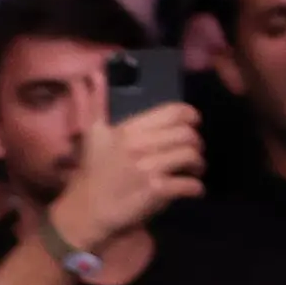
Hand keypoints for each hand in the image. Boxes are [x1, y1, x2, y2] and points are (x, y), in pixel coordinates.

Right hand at [48, 97, 208, 251]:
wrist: (86, 211)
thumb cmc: (93, 173)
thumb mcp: (92, 134)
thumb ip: (96, 103)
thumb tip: (94, 73)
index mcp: (128, 129)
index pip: (173, 112)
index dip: (191, 115)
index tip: (194, 123)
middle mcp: (140, 145)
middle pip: (188, 134)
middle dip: (197, 143)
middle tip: (194, 152)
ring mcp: (149, 168)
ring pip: (192, 156)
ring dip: (199, 165)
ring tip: (194, 170)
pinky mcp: (156, 190)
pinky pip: (190, 184)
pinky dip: (196, 188)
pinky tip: (192, 190)